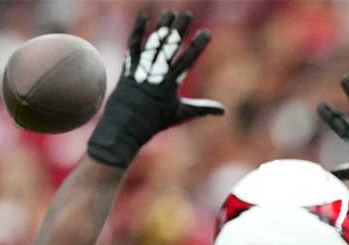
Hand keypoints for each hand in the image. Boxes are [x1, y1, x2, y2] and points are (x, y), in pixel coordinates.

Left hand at [87, 10, 223, 167]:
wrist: (124, 128)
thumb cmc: (155, 123)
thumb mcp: (180, 115)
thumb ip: (202, 108)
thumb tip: (223, 110)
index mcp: (170, 86)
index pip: (187, 62)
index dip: (197, 47)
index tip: (207, 33)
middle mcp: (155, 75)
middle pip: (169, 48)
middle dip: (179, 30)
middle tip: (187, 14)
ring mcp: (141, 71)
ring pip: (152, 45)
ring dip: (162, 27)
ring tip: (170, 13)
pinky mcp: (128, 68)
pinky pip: (134, 47)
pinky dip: (137, 31)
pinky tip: (143, 17)